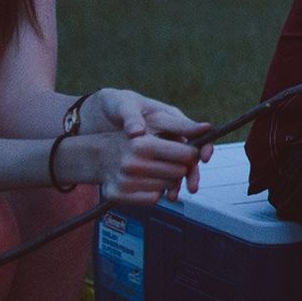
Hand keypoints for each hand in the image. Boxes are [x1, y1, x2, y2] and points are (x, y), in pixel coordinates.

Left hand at [89, 89, 213, 199]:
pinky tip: (166, 195)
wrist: (98, 118)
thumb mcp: (121, 105)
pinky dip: (168, 185)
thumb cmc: (115, 106)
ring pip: (181, 166)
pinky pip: (166, 174)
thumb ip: (130, 116)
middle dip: (192, 170)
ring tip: (176, 195)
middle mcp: (170, 133)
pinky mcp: (153, 160)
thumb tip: (138, 132)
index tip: (204, 156)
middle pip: (191, 152)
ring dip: (181, 181)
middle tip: (193, 184)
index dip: (202, 143)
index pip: (193, 130)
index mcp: (168, 117)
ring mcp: (163, 148)